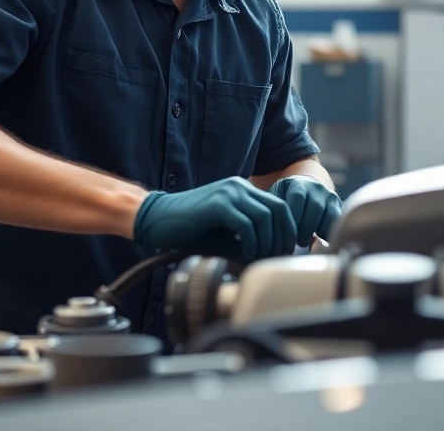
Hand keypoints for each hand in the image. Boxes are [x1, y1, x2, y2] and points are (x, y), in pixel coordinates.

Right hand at [132, 177, 296, 260]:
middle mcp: (239, 187)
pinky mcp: (217, 204)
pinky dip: (251, 242)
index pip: (280, 207)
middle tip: (277, 256)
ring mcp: (228, 193)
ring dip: (267, 242)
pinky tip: (245, 253)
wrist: (156, 220)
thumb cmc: (188, 230)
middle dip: (283, 236)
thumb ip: (248, 241)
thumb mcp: (225, 237)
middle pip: (279, 209)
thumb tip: (271, 256)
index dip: (287, 230)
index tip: (284, 250)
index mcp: (243, 191)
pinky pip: (246, 224)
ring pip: (265, 217)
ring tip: (258, 257)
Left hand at [269, 176, 341, 241]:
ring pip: (329, 217)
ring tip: (305, 241)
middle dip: (305, 230)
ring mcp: (330, 196)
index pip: (298, 198)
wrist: (307, 187)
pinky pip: (337, 222)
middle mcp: (317, 188)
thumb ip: (274, 209)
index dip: (294, 217)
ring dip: (317, 232)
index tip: (287, 232)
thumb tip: (271, 229)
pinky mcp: (339, 207)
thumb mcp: (277, 197)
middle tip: (296, 242)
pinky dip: (328, 233)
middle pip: (315, 209)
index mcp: (299, 184)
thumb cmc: (286, 198)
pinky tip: (316, 239)